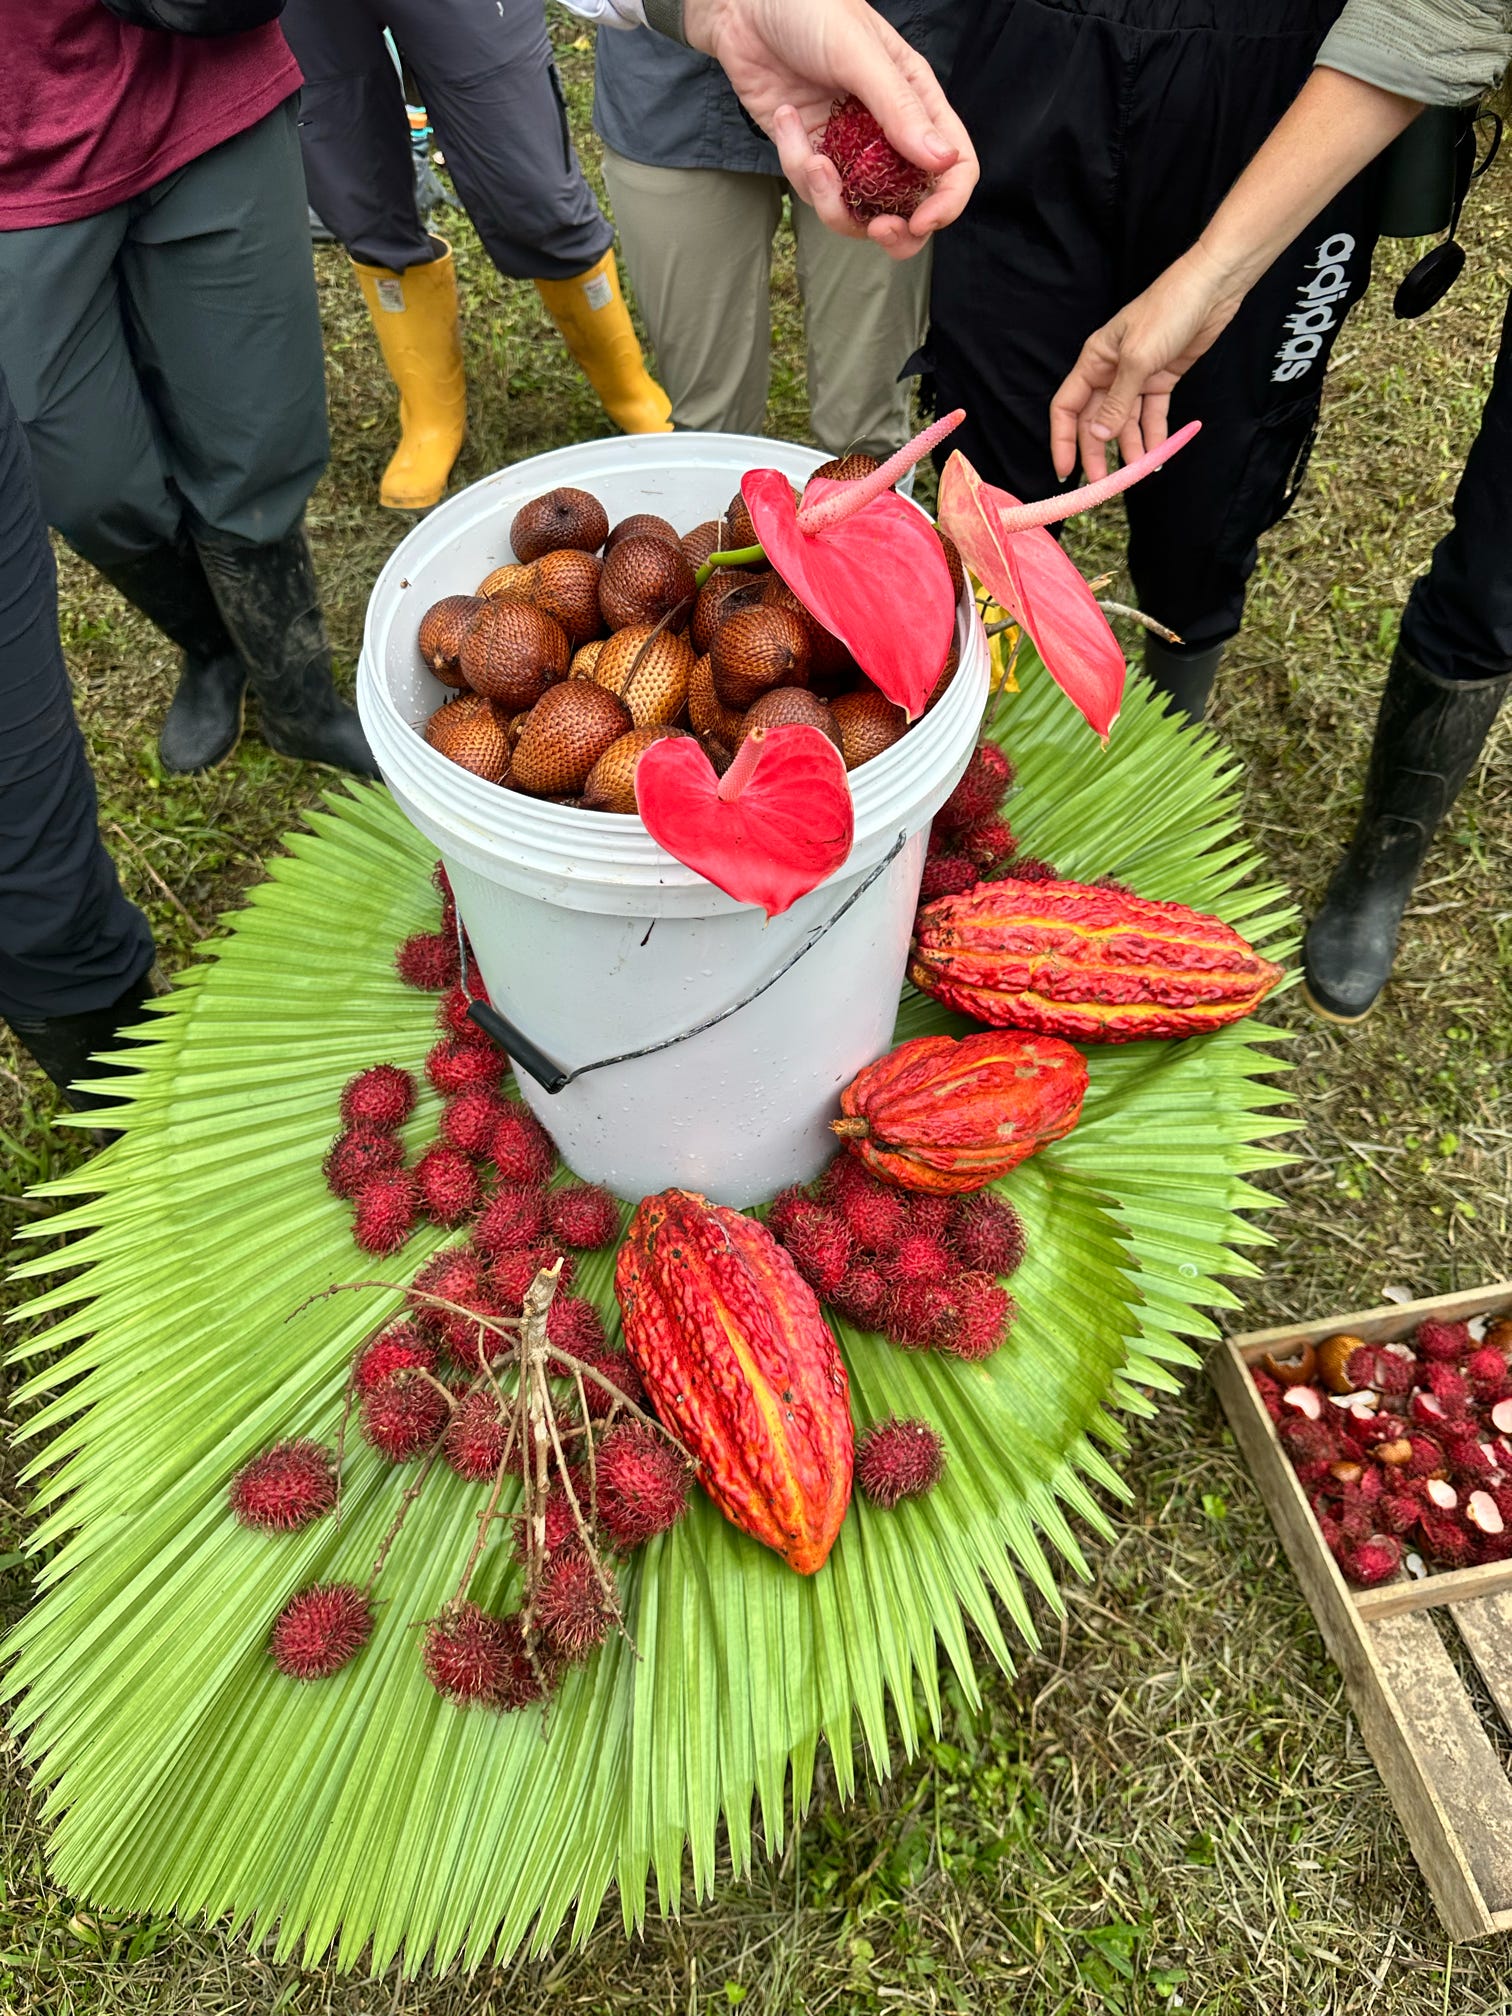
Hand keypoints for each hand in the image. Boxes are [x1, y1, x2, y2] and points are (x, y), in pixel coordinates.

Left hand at [684, 0, 977, 256]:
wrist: (744, 4)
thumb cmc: (810, 8)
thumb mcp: (858, 53)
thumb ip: (899, 109)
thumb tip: (942, 160)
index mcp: (917, 101)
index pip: (953, 165)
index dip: (946, 202)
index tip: (923, 220)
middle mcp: (889, 133)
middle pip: (910, 206)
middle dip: (896, 230)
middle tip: (878, 228)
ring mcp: (850, 150)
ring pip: (858, 212)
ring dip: (833, 202)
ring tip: (813, 163)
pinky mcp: (811, 155)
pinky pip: (812, 189)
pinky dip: (796, 165)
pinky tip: (784, 118)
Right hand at [1049, 242, 1248, 479]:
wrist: (1211, 288)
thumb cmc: (1168, 310)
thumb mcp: (1138, 359)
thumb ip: (1118, 401)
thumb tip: (1098, 436)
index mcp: (1094, 362)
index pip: (1067, 408)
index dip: (1062, 440)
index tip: (1066, 470)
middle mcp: (1110, 372)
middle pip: (1095, 421)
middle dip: (1098, 453)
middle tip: (1104, 484)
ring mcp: (1136, 377)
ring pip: (1125, 423)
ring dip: (1129, 449)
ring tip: (1137, 474)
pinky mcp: (1161, 380)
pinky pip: (1151, 416)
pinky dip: (1153, 436)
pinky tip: (1156, 455)